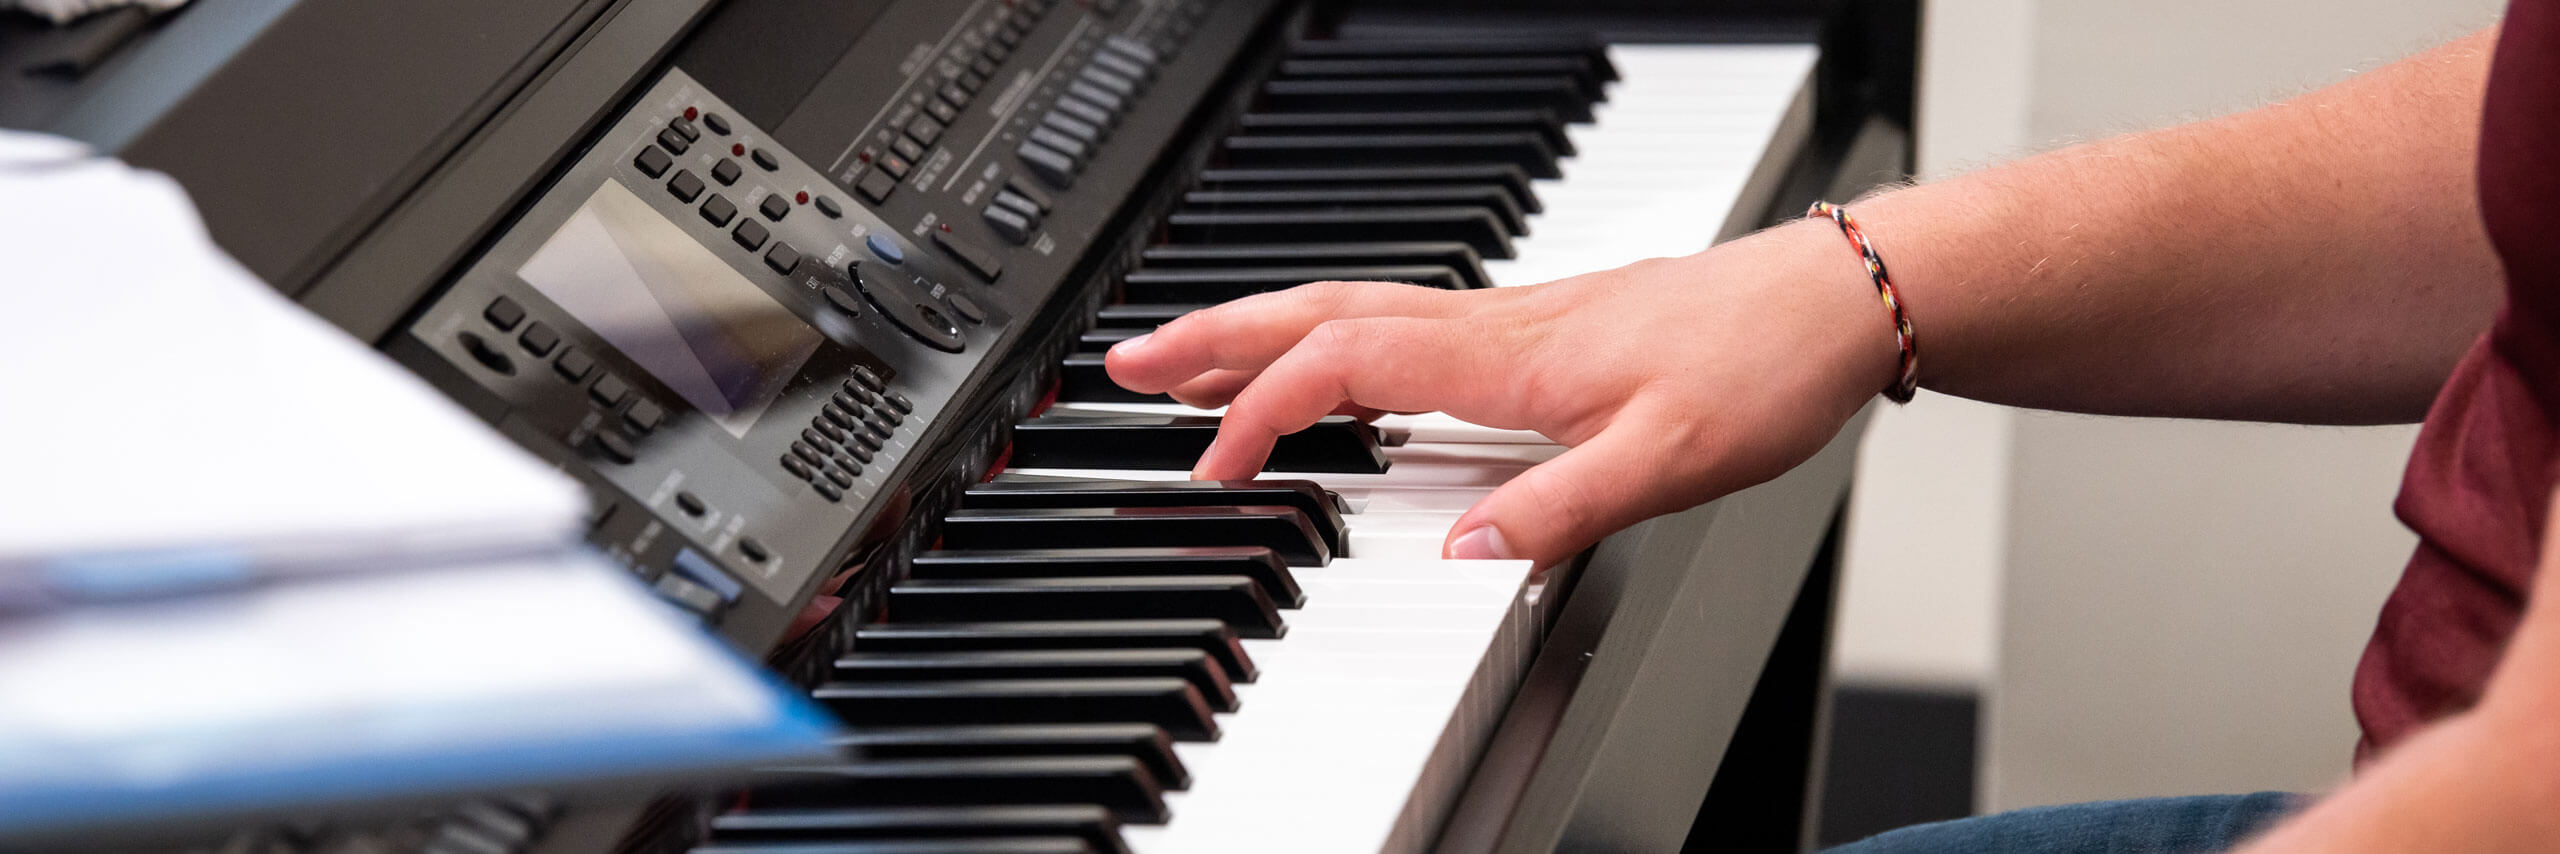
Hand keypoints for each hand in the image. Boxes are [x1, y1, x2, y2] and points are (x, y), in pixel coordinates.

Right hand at [1103, 219, 1899, 565]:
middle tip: (1129, 364)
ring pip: (1351, 308)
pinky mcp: (1536, 324)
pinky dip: (1327, 337)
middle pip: (1319, 314)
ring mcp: (1509, 318)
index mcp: (1505, 353)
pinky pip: (1396, 319)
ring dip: (1259, 330)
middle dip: (1214, 337)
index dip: (1263, 410)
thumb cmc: (1758, 367)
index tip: (1212, 463)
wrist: (1832, 302)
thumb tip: (1457, 553)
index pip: (1342, 366)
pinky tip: (1327, 368)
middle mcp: (1493, 323)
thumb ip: (1558, 508)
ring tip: (1189, 359)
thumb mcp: (1669, 462)